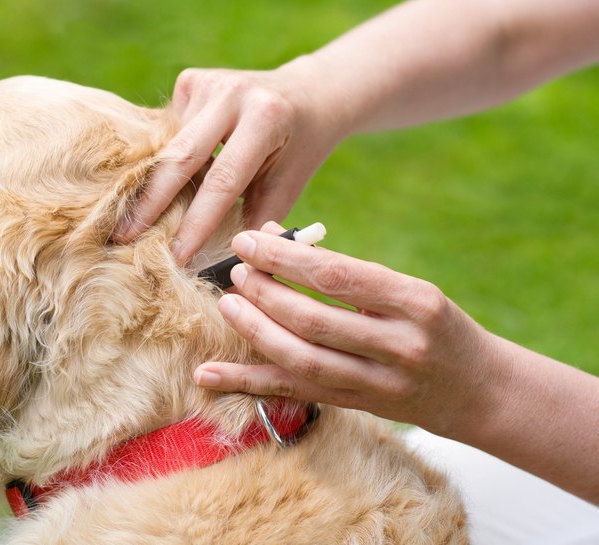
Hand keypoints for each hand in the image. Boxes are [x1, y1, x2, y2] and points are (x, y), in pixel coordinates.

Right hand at [113, 65, 344, 264]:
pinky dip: (167, 159)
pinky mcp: (191, 80)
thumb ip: (256, 222)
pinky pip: (169, 131)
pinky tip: (167, 177)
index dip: (197, 222)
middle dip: (150, 203)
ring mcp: (208, 82)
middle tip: (122, 238)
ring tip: (131, 220)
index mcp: (265, 118)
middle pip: (180, 156)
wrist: (308, 94)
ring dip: (155, 183)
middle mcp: (232, 93)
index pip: (223, 180)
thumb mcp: (288, 186)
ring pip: (170, 145)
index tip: (176, 257)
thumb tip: (224, 271)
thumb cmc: (298, 150)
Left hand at [194, 222, 513, 436]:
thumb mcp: (408, 291)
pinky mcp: (358, 407)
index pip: (338, 276)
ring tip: (227, 306)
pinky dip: (247, 383)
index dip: (286, 258)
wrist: (479, 390)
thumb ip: (348, 273)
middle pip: (315, 320)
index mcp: (415, 302)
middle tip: (236, 272)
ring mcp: (380, 384)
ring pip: (303, 360)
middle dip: (266, 294)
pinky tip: (208, 374)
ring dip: (256, 332)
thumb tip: (278, 241)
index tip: (249, 240)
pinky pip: (296, 393)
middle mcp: (400, 345)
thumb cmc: (436, 326)